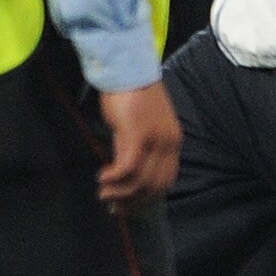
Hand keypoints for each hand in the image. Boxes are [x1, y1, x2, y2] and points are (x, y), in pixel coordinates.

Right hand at [96, 82, 180, 210]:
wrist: (126, 68)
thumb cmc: (130, 94)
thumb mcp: (140, 126)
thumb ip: (139, 147)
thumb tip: (126, 173)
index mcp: (173, 141)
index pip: (165, 181)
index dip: (146, 198)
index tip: (128, 207)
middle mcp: (169, 143)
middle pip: (154, 187)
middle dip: (133, 202)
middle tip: (113, 207)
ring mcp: (156, 140)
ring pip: (140, 182)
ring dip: (120, 193)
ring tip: (104, 194)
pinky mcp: (139, 135)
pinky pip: (128, 169)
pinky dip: (114, 179)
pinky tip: (102, 178)